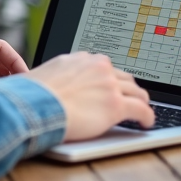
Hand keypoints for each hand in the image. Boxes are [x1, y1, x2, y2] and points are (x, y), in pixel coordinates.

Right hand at [26, 52, 153, 140]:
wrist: (36, 106)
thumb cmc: (33, 96)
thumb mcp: (45, 76)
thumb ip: (58, 78)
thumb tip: (51, 87)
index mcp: (81, 59)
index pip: (104, 67)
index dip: (109, 79)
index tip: (110, 86)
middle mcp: (98, 67)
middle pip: (123, 77)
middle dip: (126, 88)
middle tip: (128, 98)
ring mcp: (109, 85)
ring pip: (136, 91)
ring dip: (139, 101)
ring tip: (141, 109)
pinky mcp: (116, 105)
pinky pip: (141, 109)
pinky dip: (147, 116)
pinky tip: (147, 122)